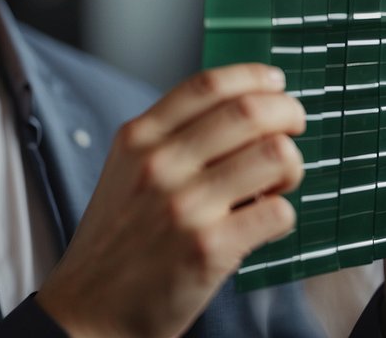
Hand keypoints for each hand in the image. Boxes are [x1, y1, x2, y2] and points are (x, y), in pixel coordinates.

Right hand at [35, 64, 305, 337]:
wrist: (90, 308)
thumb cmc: (117, 239)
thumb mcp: (126, 170)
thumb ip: (170, 137)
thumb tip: (239, 108)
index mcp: (138, 137)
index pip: (206, 85)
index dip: (252, 77)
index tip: (275, 82)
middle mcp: (160, 164)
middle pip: (248, 111)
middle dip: (288, 112)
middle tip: (295, 124)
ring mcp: (185, 206)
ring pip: (274, 156)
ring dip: (291, 165)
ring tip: (277, 182)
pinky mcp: (209, 249)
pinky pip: (277, 212)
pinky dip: (282, 213)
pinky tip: (263, 222)